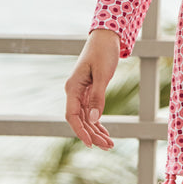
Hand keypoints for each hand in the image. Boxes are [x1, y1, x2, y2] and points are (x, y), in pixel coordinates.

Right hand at [64, 28, 119, 148]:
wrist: (106, 37)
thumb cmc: (103, 52)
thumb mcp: (103, 74)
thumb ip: (97, 96)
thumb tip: (94, 119)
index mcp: (72, 87)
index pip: (72, 115)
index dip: (80, 131)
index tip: (91, 144)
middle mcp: (73, 92)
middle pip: (80, 120)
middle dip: (92, 135)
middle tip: (108, 146)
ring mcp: (80, 92)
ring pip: (86, 118)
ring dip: (96, 131)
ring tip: (109, 144)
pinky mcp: (88, 91)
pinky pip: (90, 111)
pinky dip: (97, 122)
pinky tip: (105, 132)